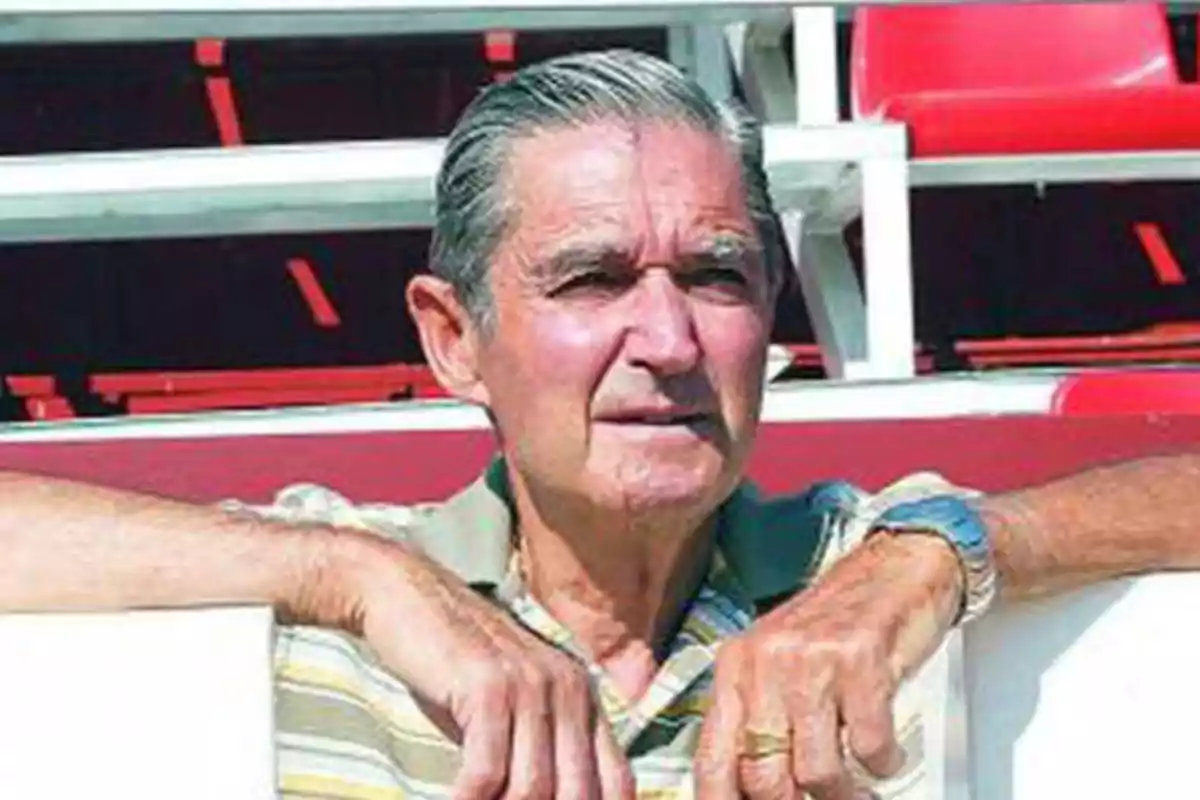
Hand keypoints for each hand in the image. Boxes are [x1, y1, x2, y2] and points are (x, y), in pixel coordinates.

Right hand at [314, 532, 635, 799]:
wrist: (409, 596)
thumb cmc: (454, 663)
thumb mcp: (511, 705)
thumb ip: (536, 750)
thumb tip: (540, 799)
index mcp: (582, 696)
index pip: (617, 781)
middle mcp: (567, 689)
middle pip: (577, 793)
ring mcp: (530, 686)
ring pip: (533, 790)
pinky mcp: (488, 688)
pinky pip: (486, 772)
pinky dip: (469, 799)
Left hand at [694, 533, 962, 799]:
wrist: (892, 569)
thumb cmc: (835, 621)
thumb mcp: (776, 662)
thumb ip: (757, 716)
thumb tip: (750, 786)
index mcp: (735, 667)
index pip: (712, 759)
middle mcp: (766, 662)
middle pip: (764, 776)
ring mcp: (812, 661)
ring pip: (817, 772)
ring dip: (844, 794)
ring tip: (858, 787)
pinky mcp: (861, 660)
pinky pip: (869, 747)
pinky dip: (882, 763)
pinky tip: (884, 753)